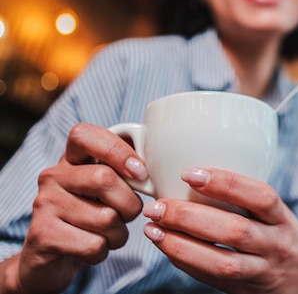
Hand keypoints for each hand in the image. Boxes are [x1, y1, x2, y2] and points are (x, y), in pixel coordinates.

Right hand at [3, 123, 145, 293]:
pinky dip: (105, 251)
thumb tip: (159, 163)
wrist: (53, 258)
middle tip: (130, 213)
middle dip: (130, 203)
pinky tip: (95, 247)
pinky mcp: (44, 236)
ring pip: (105, 218)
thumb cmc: (92, 215)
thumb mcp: (108, 188)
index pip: (85, 135)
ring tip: (111, 233)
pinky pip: (94, 244)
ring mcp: (44, 205)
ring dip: (120, 232)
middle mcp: (53, 176)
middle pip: (104, 179)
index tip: (140, 173)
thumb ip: (127, 171)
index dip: (117, 150)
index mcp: (71, 158)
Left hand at [141, 168, 297, 293]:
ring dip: (181, 245)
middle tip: (158, 205)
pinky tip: (165, 247)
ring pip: (222, 261)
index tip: (190, 172)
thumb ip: (244, 195)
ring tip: (153, 229)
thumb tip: (189, 168)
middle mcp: (276, 244)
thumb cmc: (281, 233)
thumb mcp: (275, 211)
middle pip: (235, 231)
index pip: (262, 197)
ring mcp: (262, 271)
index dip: (227, 184)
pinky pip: (211, 279)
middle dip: (190, 217)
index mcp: (282, 217)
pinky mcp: (244, 291)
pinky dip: (185, 262)